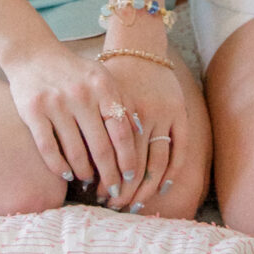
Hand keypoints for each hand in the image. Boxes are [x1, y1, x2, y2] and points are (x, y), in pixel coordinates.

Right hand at [0, 34, 152, 205]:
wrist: (34, 54)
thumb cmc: (75, 73)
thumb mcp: (102, 78)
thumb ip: (120, 103)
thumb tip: (140, 135)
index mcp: (103, 86)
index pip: (121, 131)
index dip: (127, 159)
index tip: (130, 178)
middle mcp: (81, 94)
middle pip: (101, 147)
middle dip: (109, 175)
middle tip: (113, 193)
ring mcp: (56, 103)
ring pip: (75, 152)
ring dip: (84, 173)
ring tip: (89, 183)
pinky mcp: (33, 111)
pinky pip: (49, 148)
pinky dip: (59, 166)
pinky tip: (67, 175)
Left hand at [90, 33, 190, 211]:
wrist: (136, 47)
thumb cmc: (105, 78)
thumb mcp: (91, 97)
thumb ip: (85, 127)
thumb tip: (73, 168)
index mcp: (116, 110)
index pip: (113, 157)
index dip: (107, 180)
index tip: (100, 197)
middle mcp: (141, 113)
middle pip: (134, 165)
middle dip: (125, 190)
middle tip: (116, 206)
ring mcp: (164, 113)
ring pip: (157, 162)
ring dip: (147, 188)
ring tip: (136, 203)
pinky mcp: (180, 112)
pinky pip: (179, 149)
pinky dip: (172, 171)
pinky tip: (161, 187)